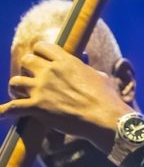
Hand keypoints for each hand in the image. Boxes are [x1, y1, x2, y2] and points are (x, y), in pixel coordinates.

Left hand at [0, 42, 131, 149]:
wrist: (106, 119)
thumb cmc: (108, 100)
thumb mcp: (100, 78)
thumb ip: (88, 70)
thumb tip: (89, 68)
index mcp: (66, 61)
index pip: (41, 47)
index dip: (40, 53)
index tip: (42, 61)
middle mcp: (50, 72)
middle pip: (26, 61)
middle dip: (28, 70)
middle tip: (34, 80)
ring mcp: (42, 89)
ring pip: (15, 82)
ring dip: (17, 89)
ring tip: (20, 95)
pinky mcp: (38, 107)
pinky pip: (13, 108)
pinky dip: (4, 111)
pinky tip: (0, 113)